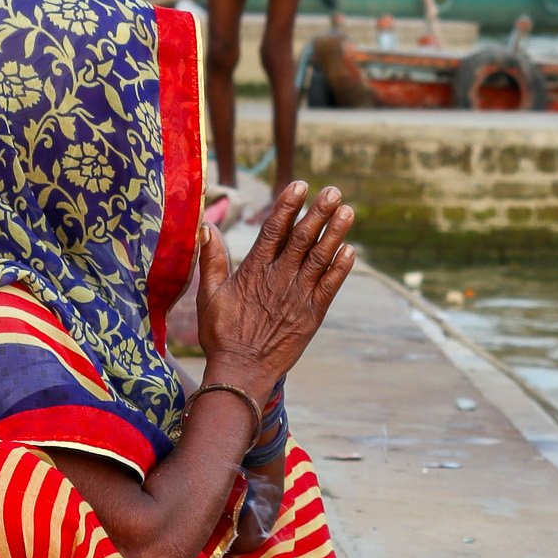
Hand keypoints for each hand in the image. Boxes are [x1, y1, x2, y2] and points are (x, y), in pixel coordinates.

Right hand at [196, 182, 355, 389]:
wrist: (241, 372)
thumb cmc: (222, 335)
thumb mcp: (210, 295)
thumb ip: (211, 260)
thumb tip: (206, 227)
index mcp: (254, 271)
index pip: (273, 230)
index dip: (288, 206)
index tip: (300, 185)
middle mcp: (279, 279)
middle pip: (302, 238)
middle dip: (318, 213)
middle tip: (334, 191)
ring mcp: (298, 296)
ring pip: (320, 258)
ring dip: (335, 233)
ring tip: (348, 211)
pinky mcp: (312, 315)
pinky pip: (330, 286)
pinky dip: (341, 268)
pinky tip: (350, 250)